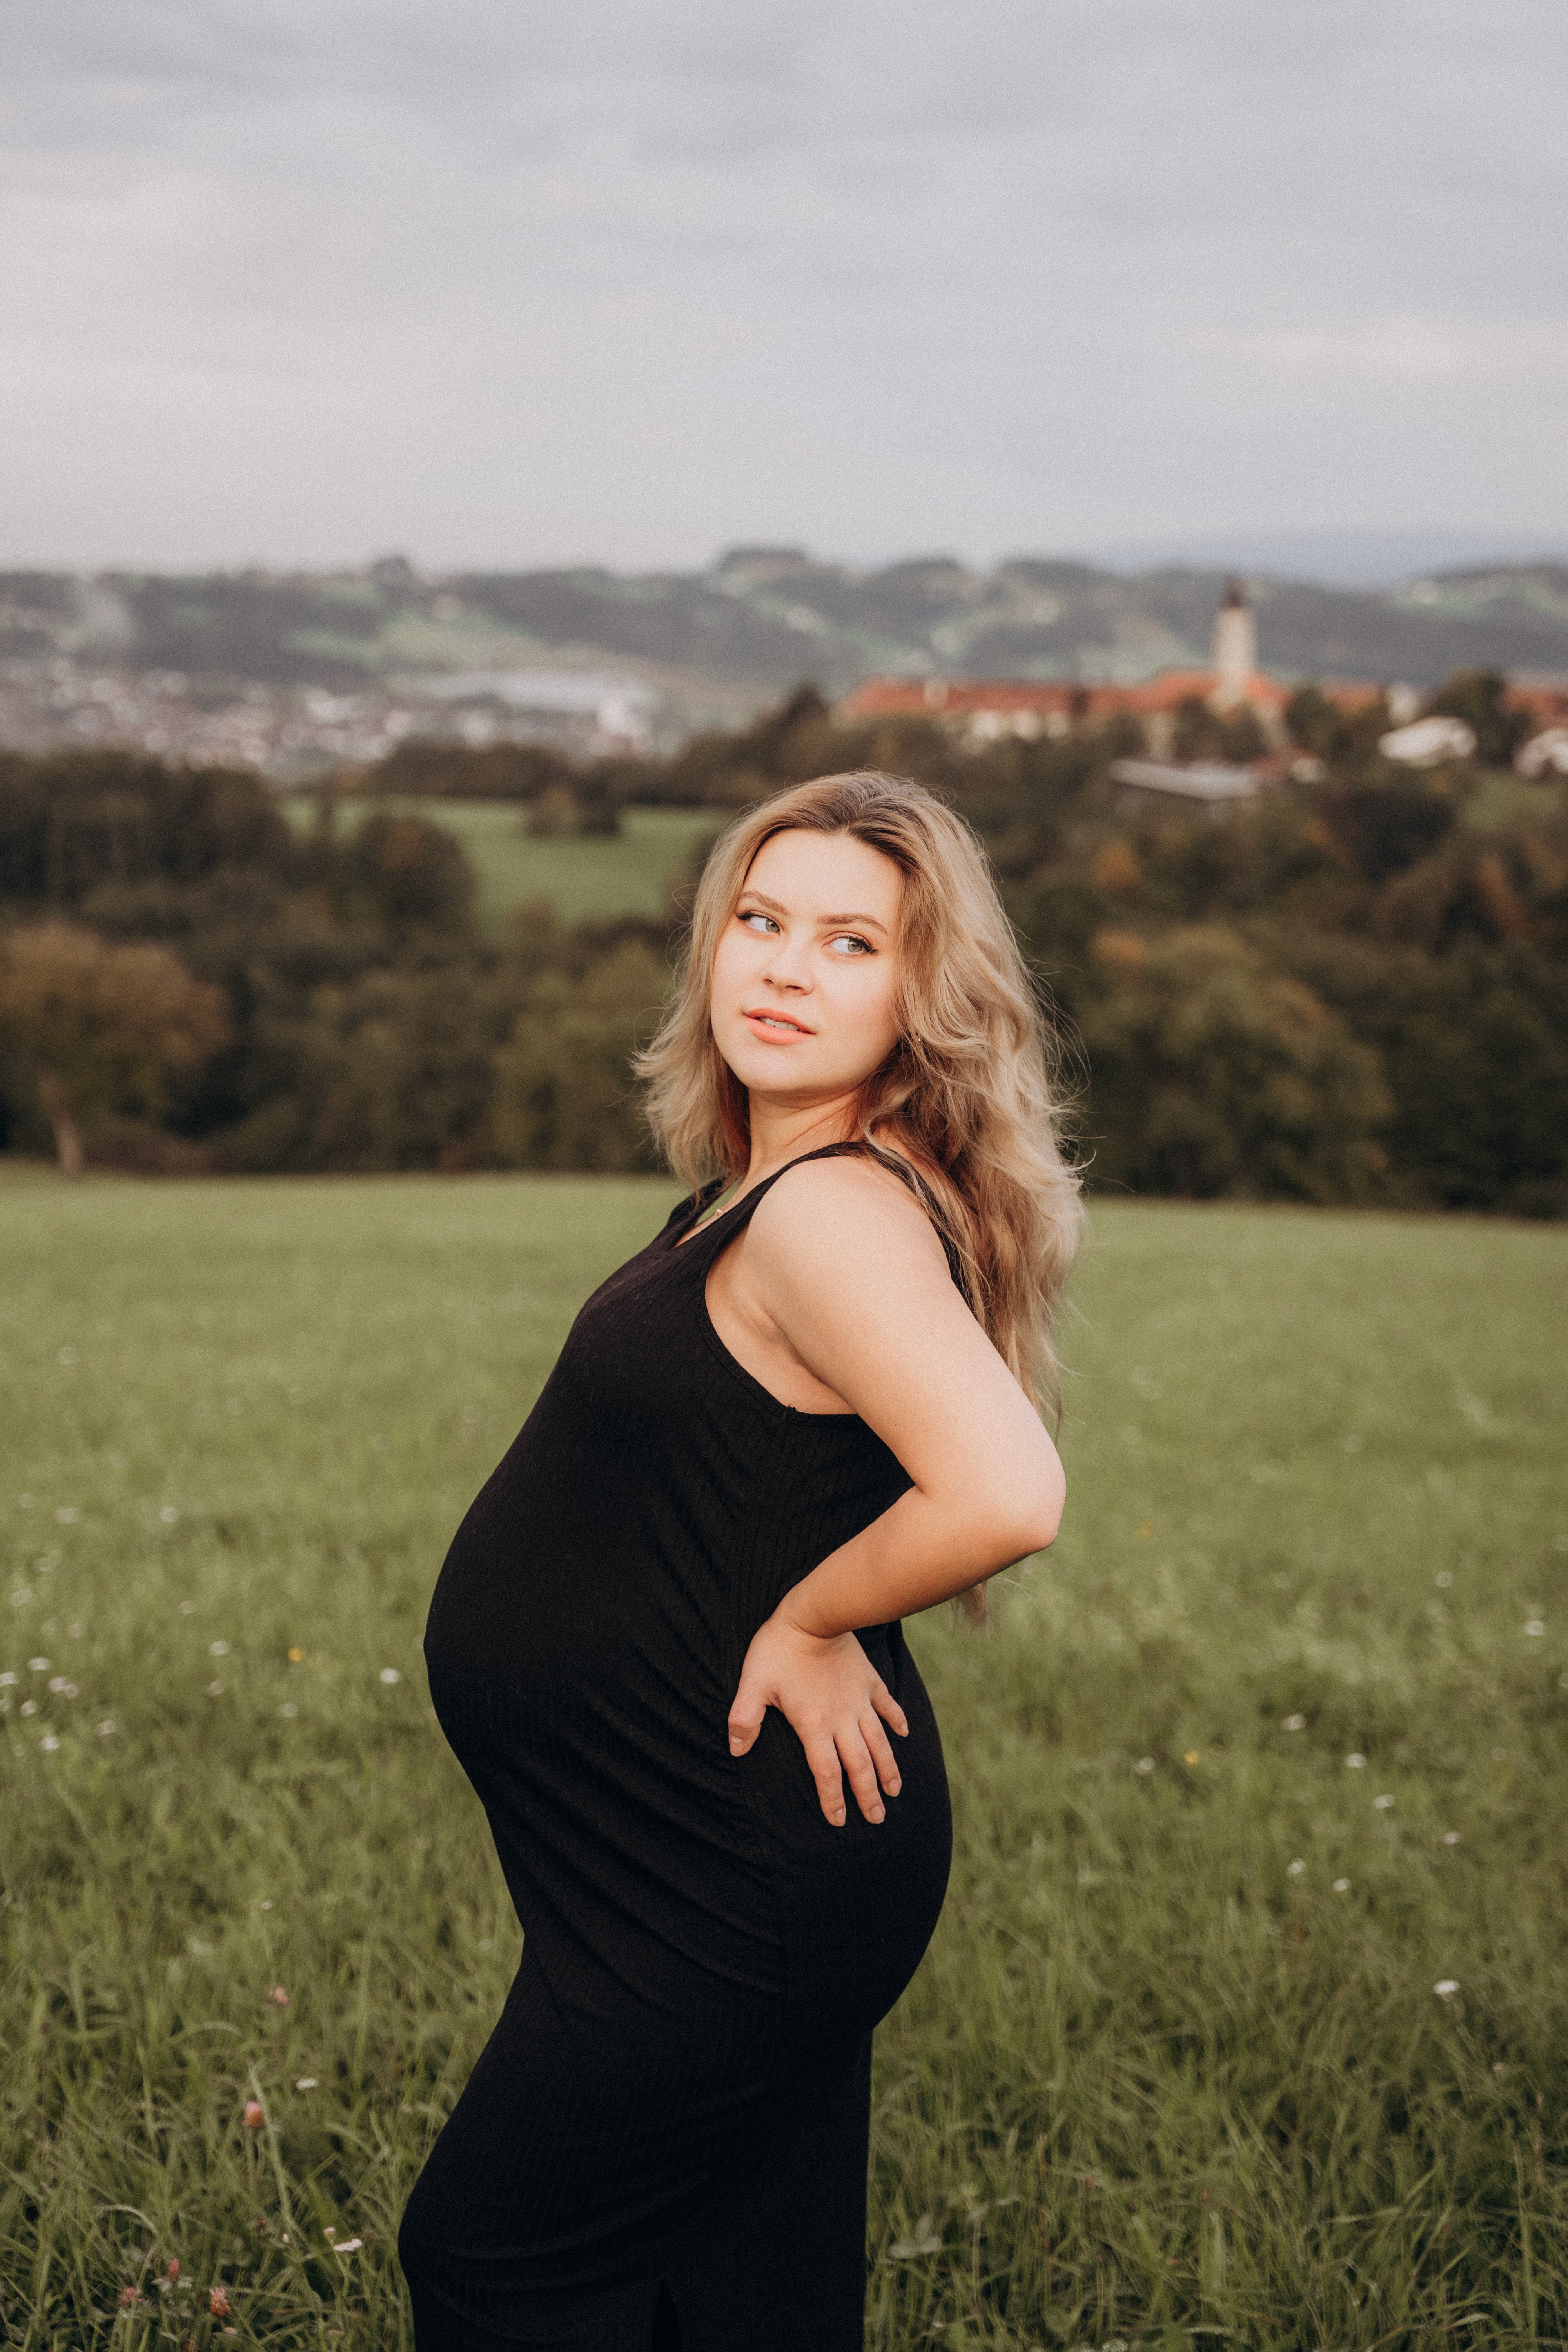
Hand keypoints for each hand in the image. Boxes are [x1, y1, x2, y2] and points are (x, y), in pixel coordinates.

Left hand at [728, 1603, 908, 1826]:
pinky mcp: (869, 1681)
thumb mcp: (752, 1684)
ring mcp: (860, 1701)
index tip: (839, 1820)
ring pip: (879, 1743)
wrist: (814, 1614)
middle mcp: (843, 1720)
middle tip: (877, 1818)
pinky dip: (897, 1721)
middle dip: (868, 1795)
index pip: (827, 1773)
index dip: (833, 1799)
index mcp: (814, 1726)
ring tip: (895, 1790)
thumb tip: (736, 1750)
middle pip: (860, 1765)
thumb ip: (743, 1719)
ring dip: (888, 1768)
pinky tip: (904, 1734)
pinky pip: (888, 1706)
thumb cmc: (778, 1649)